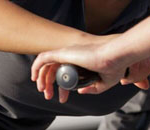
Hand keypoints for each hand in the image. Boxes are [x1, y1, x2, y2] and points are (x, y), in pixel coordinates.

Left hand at [30, 39, 149, 102]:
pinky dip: (36, 67)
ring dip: (41, 77)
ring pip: (47, 65)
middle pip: (53, 68)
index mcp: (82, 59)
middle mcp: (73, 54)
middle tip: (48, 95)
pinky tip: (34, 77)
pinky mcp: (62, 53)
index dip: (59, 84)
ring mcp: (67, 52)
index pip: (65, 70)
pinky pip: (43, 59)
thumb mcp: (104, 82)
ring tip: (42, 90)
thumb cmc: (114, 66)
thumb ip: (92, 88)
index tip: (61, 96)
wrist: (115, 57)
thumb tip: (80, 91)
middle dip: (48, 82)